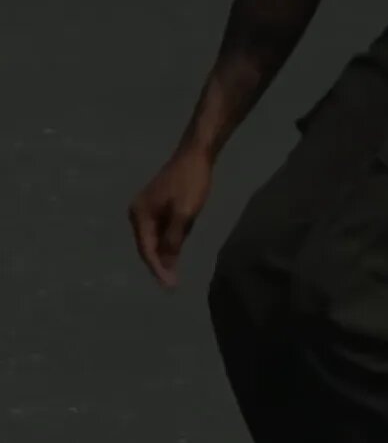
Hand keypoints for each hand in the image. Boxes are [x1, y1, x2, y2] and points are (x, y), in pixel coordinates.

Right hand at [127, 151, 213, 287]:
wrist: (195, 156)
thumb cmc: (190, 184)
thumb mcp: (184, 214)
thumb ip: (174, 239)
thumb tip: (167, 263)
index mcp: (140, 215)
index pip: (147, 250)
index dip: (158, 269)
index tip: (168, 286)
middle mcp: (138, 213)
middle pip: (147, 246)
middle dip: (159, 265)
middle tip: (172, 285)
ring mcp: (147, 209)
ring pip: (155, 239)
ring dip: (164, 254)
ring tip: (174, 274)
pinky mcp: (158, 205)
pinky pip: (161, 229)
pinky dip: (168, 241)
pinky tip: (176, 252)